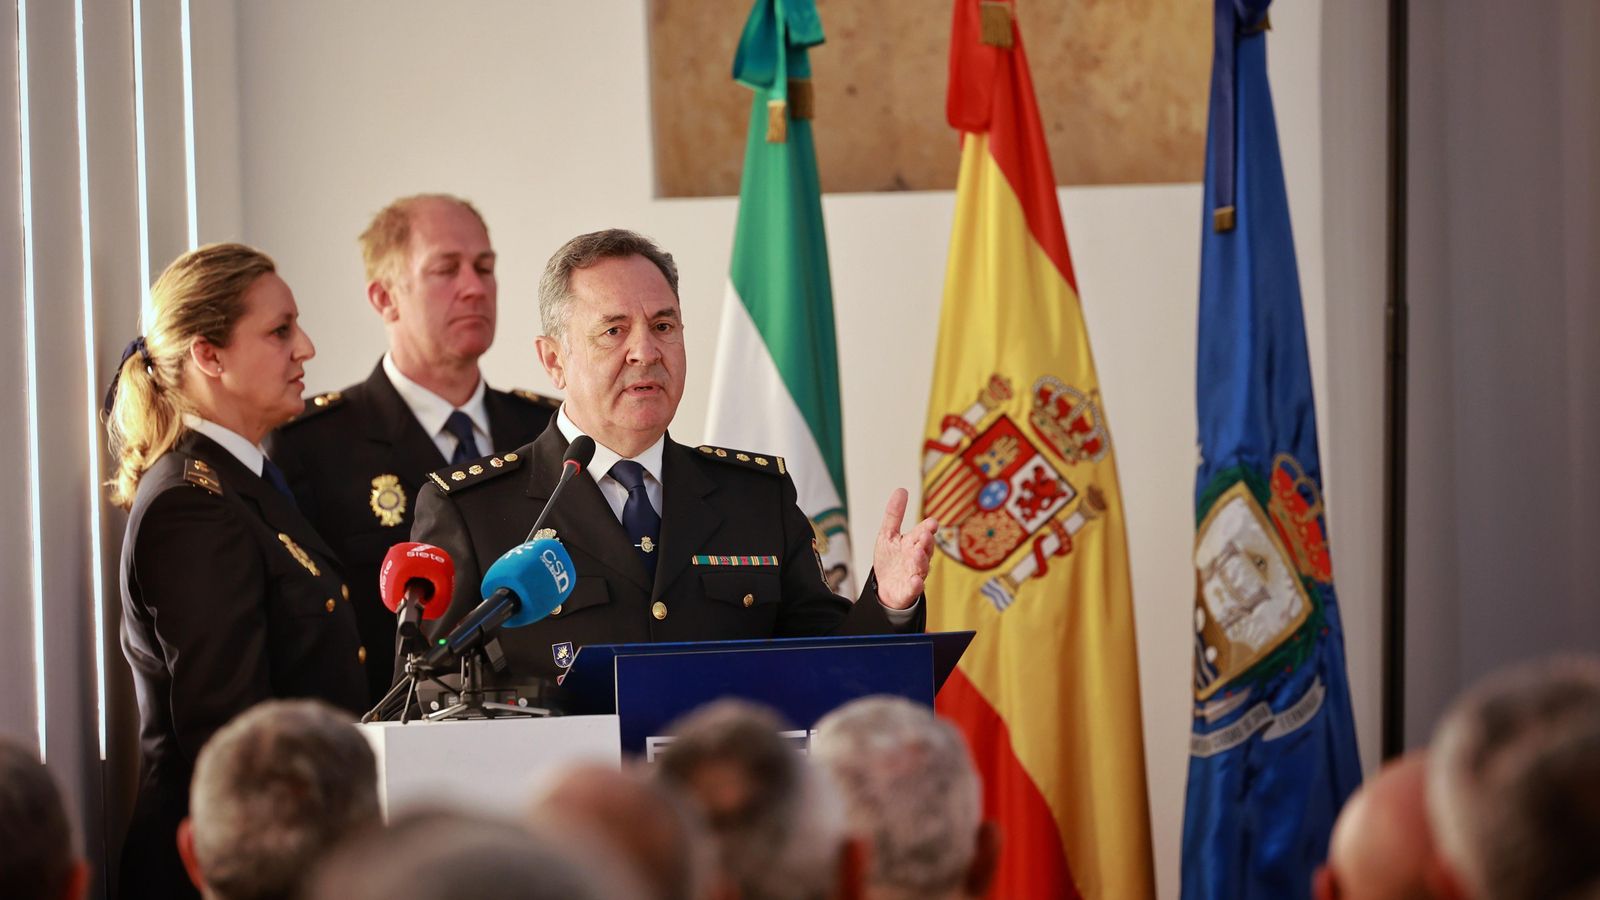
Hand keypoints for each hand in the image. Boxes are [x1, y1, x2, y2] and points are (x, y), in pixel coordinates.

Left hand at [872, 488, 937, 608]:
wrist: (885, 587)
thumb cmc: (890, 559)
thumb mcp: (887, 534)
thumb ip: (894, 514)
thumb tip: (901, 489)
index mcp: (913, 543)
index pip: (923, 532)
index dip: (928, 528)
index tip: (932, 523)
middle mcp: (917, 558)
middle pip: (925, 549)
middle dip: (926, 542)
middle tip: (925, 535)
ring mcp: (915, 574)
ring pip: (922, 567)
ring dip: (921, 561)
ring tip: (917, 554)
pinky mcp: (909, 590)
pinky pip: (915, 588)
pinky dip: (916, 585)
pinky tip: (916, 581)